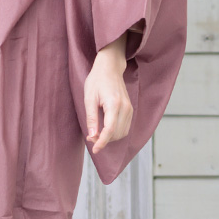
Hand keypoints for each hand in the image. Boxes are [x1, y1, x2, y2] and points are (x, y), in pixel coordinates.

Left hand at [84, 37, 132, 152]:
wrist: (110, 68)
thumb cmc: (97, 80)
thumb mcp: (89, 98)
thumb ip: (91, 118)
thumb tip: (92, 136)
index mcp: (114, 104)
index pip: (110, 130)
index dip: (102, 142)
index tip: (95, 150)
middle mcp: (125, 107)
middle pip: (117, 133)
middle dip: (104, 140)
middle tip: (91, 136)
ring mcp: (129, 108)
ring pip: (123, 132)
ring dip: (110, 138)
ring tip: (97, 133)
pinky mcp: (130, 109)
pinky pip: (125, 127)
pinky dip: (116, 133)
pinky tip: (105, 129)